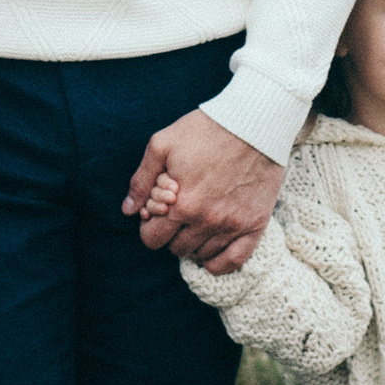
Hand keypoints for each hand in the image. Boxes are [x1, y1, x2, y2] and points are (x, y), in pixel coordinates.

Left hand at [122, 110, 281, 273]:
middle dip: (171, 234)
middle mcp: (206, 220)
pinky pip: (234, 260)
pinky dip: (219, 262)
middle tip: (177, 216)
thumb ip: (142, 179)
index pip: (152, 239)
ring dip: (194, 244)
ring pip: (202, 255)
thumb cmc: (205, 129)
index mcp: (180, 204)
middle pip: (176, 249)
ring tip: (195, 224)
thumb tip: (129, 210)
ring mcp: (232, 224)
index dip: (150, 227)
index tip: (158, 214)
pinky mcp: (255, 224)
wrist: (255, 122)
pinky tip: (212, 252)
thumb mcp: (162, 144)